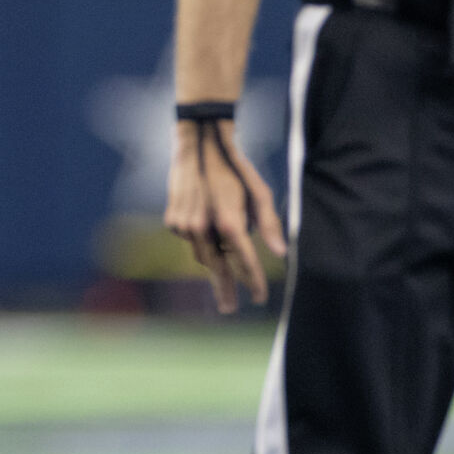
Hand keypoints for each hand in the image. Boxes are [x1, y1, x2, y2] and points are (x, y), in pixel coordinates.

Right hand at [164, 118, 286, 312]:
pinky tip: (209, 232)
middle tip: (231, 308)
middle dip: (225, 287)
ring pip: (201, 254)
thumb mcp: (260, 192)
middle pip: (216, 266)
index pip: (244, 260)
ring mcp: (184, 224)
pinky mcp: (172, 220)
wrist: (198, 146)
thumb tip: (281, 253)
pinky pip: (191, 241)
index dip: (253, 281)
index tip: (260, 297)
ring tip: (225, 269)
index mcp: (228, 219)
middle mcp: (202, 225)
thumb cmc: (234, 169)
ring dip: (214, 262)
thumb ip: (269, 224)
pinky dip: (202, 243)